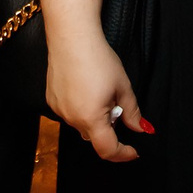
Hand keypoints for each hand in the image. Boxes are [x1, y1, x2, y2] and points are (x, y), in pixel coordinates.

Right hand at [47, 33, 151, 163]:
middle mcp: (72, 118)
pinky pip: (70, 113)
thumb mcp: (123, 86)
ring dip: (94, 118)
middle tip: (116, 104)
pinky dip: (80, 108)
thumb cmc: (98, 59)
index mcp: (92, 118)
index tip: (133, 151)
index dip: (123, 154)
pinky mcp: (51, 100)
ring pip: (81, 124)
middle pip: (94, 136)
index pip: (107, 150)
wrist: (72, 38)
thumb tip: (140, 128)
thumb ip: (133, 112)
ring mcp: (59, 110)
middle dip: (109, 128)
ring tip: (100, 91)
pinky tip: (85, 88)